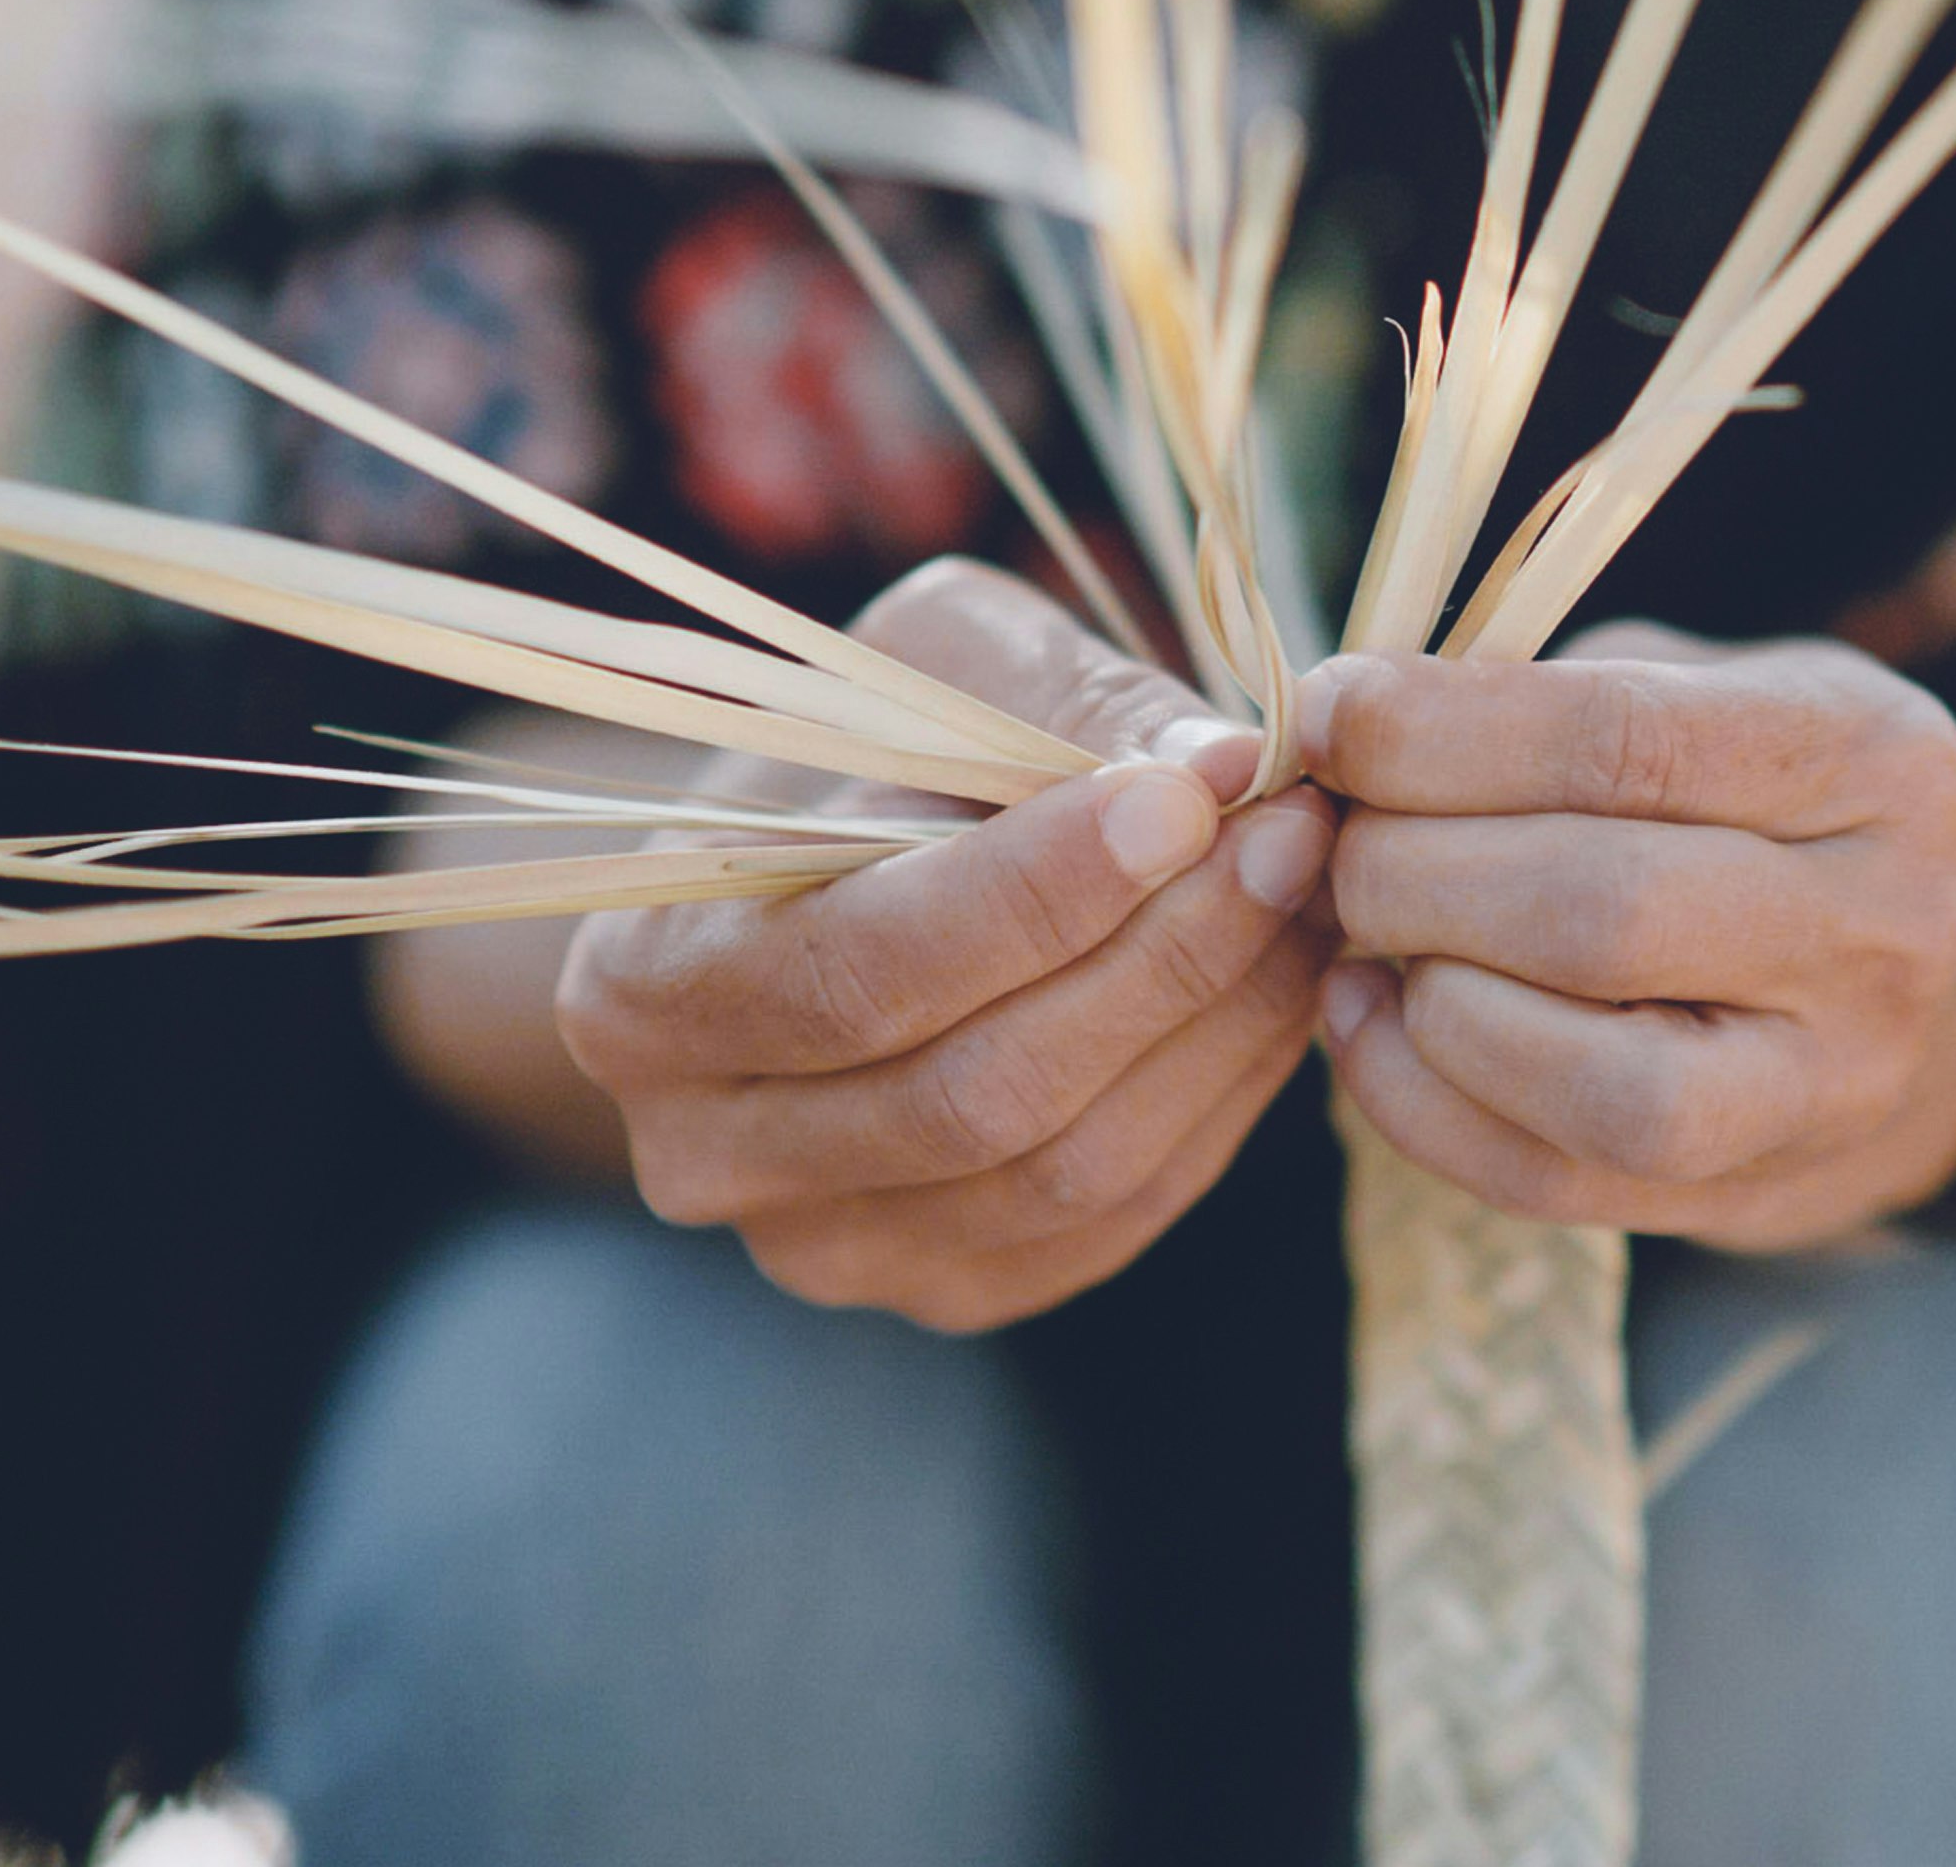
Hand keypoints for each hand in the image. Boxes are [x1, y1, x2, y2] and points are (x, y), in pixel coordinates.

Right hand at [559, 559, 1337, 1331]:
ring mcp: (828, 1246)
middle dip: (1163, 955)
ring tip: (1307, 893)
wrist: (837, 887)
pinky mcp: (949, 1287)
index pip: (865, 965)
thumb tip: (1217, 767)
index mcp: (648, 985)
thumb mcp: (931, 668)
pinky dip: (1223, 1098)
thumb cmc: (869, 752)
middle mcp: (708, 1150)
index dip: (1040, 891)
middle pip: (978, 1090)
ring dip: (1217, 1025)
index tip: (1189, 796)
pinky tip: (1280, 985)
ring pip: (1066, 1168)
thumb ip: (1059, 707)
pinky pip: (1118, 1217)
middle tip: (1293, 835)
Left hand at [1300, 624, 1955, 1250]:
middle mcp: (1879, 927)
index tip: (1325, 713)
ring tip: (1357, 933)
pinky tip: (1368, 1020)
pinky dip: (1421, 1103)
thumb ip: (1541, 698)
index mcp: (1870, 756)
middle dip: (1414, 868)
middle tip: (1331, 836)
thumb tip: (1341, 722)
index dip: (1436, 730)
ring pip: (1594, 1078)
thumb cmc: (1753, 799)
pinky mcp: (1750, 1188)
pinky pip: (1553, 1178)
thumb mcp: (1697, 694)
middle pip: (1599, 911)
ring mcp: (1829, 1080)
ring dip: (1428, 1001)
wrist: (1921, 977)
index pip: (1623, 739)